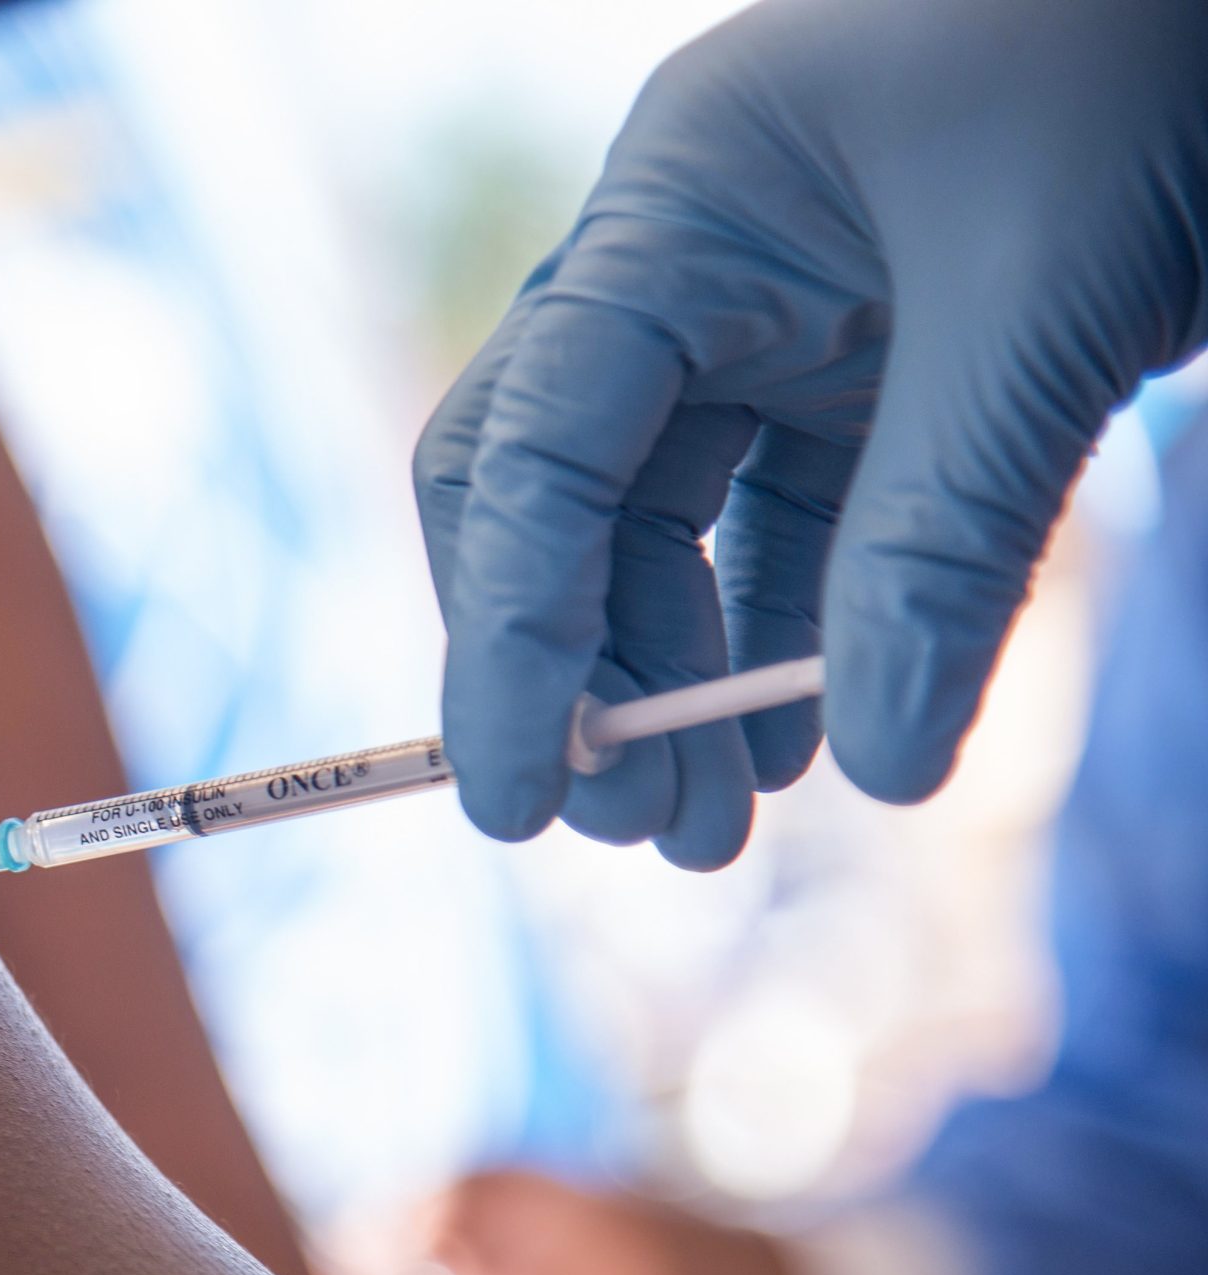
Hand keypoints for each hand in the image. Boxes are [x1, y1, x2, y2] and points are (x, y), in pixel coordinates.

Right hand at [414, 0, 1207, 866]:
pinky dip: (785, 630)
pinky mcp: (863, 357)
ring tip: (716, 823)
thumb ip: (938, 542)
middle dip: (578, 666)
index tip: (519, 801)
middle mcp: (690, 260)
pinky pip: (785, 518)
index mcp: (678, 209)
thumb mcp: (1039, 313)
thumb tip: (873, 769)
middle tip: (635, 825)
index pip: (533, 448)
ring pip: (661, 524)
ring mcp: (772, 309)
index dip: (509, 634)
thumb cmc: (1139, 64)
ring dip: (676, 673)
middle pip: (555, 495)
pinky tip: (800, 738)